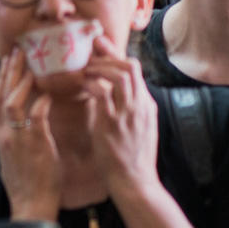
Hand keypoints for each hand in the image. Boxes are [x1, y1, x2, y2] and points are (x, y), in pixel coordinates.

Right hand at [0, 49, 60, 221]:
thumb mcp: (15, 158)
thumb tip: (25, 124)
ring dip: (21, 82)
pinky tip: (48, 95)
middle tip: (17, 51)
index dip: (3, 79)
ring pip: (12, 103)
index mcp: (2, 136)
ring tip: (30, 65)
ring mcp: (17, 140)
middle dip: (9, 72)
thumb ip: (17, 139)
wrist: (30, 205)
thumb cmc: (28, 184)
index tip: (9, 62)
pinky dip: (40, 104)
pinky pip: (35, 119)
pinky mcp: (33, 146)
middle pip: (2, 95)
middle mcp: (5, 134)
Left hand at [82, 35, 161, 196]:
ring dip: (100, 67)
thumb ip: (127, 109)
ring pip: (121, 75)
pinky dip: (92, 84)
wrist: (135, 182)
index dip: (116, 56)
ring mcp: (128, 114)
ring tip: (85, 68)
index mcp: (146, 106)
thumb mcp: (137, 129)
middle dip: (109, 53)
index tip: (101, 45)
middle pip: (130, 66)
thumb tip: (108, 93)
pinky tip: (82, 84)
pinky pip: (104, 93)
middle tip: (91, 46)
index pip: (135, 71)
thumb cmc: (131, 158)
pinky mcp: (113, 124)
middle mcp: (140, 106)